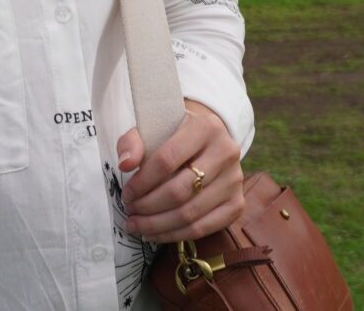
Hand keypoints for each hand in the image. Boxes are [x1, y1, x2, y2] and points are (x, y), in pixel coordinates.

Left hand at [115, 99, 244, 244]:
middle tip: (130, 212)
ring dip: (158, 225)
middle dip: (148, 207)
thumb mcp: (153, 129)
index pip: (167, 160)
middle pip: (180, 191)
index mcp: (206, 127)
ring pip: (190, 213)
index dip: (142, 182)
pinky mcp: (237, 204)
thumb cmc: (175, 136)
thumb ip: (133, 142)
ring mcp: (235, 180)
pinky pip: (204, 228)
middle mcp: (227, 152)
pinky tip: (156, 234)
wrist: (206, 143)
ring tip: (137, 226)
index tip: (126, 194)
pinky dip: (175, 235)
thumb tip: (126, 164)